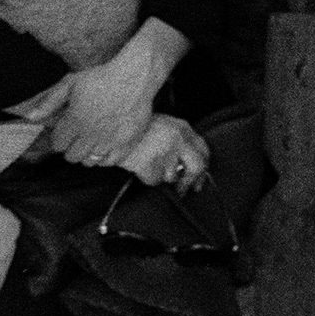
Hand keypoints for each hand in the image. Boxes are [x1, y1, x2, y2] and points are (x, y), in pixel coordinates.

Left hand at [48, 38, 166, 164]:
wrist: (134, 76)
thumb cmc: (101, 77)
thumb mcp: (70, 83)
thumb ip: (49, 102)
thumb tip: (29, 117)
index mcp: (75, 120)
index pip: (58, 144)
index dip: (59, 138)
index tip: (65, 131)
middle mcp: (90, 134)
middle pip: (72, 156)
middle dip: (71, 148)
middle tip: (78, 136)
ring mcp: (109, 140)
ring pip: (90, 161)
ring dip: (88, 153)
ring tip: (92, 141)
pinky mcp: (127, 143)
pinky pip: (110, 162)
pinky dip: (106, 158)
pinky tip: (106, 146)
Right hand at [67, 110, 209, 189]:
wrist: (111, 128)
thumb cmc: (135, 128)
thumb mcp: (162, 126)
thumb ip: (179, 141)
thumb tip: (191, 166)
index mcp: (182, 127)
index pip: (203, 150)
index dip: (204, 167)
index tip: (200, 178)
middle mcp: (178, 139)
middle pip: (197, 167)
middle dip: (192, 181)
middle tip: (183, 189)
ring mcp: (166, 152)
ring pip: (172, 176)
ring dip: (161, 176)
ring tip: (148, 163)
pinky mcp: (153, 165)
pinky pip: (154, 180)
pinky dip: (147, 177)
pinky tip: (139, 165)